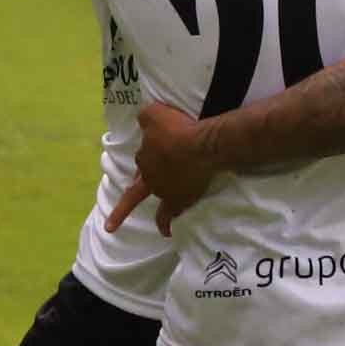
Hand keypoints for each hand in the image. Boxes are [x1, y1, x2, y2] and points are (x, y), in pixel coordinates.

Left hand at [104, 102, 214, 231]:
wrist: (202, 148)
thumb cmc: (180, 128)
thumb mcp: (155, 113)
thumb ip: (146, 116)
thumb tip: (143, 120)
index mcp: (144, 156)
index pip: (142, 156)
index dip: (150, 151)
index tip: (158, 146)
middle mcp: (149, 176)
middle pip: (144, 178)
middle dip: (146, 177)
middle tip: (152, 176)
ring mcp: (163, 191)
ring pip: (157, 195)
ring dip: (160, 193)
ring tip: (167, 196)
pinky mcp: (178, 201)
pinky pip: (166, 217)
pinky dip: (164, 225)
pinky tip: (166, 232)